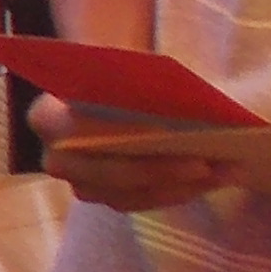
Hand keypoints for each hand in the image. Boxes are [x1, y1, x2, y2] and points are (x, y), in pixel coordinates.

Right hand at [31, 92, 240, 215]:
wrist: (113, 87)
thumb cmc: (120, 73)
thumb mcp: (125, 69)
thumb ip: (137, 88)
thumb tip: (179, 108)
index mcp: (45, 117)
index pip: (79, 132)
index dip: (120, 133)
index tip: (165, 129)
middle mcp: (55, 159)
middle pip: (110, 172)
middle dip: (162, 169)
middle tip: (205, 161)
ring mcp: (80, 184)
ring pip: (130, 194)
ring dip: (181, 185)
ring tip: (224, 170)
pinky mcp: (108, 198)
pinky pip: (143, 202)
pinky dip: (180, 191)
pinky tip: (214, 179)